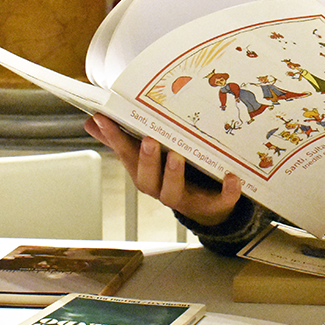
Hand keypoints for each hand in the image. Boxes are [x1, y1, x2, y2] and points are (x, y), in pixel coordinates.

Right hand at [83, 113, 242, 227]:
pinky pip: (219, 201)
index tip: (104, 119)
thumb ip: (121, 140)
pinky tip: (233, 178)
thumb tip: (92, 122)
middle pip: (147, 179)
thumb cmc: (172, 175)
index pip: (126, 157)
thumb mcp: (146, 157)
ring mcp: (186, 198)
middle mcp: (161, 188)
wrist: (205, 206)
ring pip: (174, 192)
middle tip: (149, 141)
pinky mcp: (213, 204)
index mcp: (145, 175)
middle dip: (147, 160)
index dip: (114, 140)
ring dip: (174, 174)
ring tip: (177, 156)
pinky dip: (226, 191)